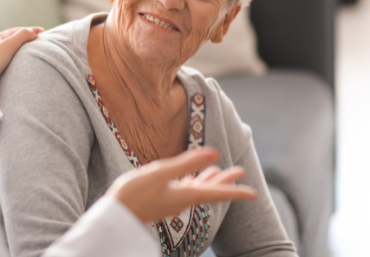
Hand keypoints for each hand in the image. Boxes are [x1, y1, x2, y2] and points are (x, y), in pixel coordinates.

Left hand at [0, 27, 42, 83]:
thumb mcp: (9, 45)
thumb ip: (23, 36)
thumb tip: (35, 32)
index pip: (18, 30)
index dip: (31, 30)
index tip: (43, 32)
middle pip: (13, 37)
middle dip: (25, 37)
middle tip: (37, 40)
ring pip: (9, 47)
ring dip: (19, 46)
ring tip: (28, 50)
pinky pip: (6, 55)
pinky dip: (14, 55)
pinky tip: (15, 61)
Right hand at [106, 148, 257, 223]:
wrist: (114, 215)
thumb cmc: (134, 193)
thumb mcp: (161, 173)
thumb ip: (187, 162)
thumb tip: (214, 153)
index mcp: (186, 195)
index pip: (217, 192)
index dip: (237, 192)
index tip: (255, 195)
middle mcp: (183, 200)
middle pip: (210, 189)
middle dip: (226, 180)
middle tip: (240, 171)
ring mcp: (173, 200)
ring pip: (198, 188)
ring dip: (211, 179)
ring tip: (221, 171)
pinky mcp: (162, 198)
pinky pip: (184, 189)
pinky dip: (193, 181)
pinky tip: (191, 178)